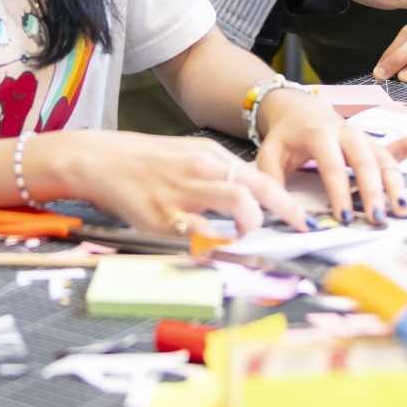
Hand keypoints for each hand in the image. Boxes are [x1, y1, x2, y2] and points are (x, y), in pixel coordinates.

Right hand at [36, 130, 305, 234]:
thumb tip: (250, 200)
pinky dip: (214, 244)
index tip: (303, 221)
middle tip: (295, 232)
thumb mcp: (188, 157)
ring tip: (246, 238)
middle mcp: (203, 170)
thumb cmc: (147, 162)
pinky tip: (215, 249)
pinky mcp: (163, 215)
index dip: (287, 203)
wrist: (103, 160)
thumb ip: (218, 177)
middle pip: (257, 189)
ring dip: (251, 225)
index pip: (261, 179)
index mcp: (211, 157)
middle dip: (283, 213)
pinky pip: (198, 232)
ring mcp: (185, 192)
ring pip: (237, 203)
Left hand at [251, 88, 406, 224]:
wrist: (299, 107)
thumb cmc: (286, 135)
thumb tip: (281, 212)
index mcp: (320, 134)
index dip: (340, 191)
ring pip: (386, 158)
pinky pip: (403, 145)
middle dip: (372, 191)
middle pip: (365, 161)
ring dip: (396, 183)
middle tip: (377, 218)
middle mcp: (347, 133)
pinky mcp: (376, 143)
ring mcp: (365, 137)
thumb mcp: (269, 153)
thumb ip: (272, 181)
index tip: (344, 216)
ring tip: (401, 209)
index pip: (332, 164)